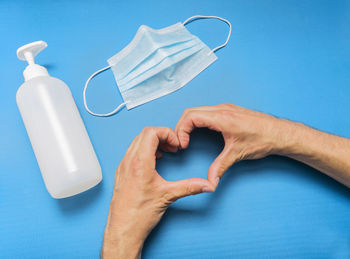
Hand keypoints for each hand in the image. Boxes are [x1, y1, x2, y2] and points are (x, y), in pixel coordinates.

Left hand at [102, 127, 213, 258]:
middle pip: (144, 133)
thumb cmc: (140, 215)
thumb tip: (207, 185)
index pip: (151, 132)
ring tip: (165, 153)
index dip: (167, 133)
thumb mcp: (168, 197)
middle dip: (162, 136)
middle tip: (173, 147)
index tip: (176, 145)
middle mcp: (128, 161)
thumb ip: (190, 187)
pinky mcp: (121, 173)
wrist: (123, 230)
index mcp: (140, 163)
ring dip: (152, 142)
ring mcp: (123, 167)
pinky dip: (144, 150)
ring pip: (136, 142)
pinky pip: (131, 152)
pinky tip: (153, 162)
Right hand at [175, 103, 292, 187]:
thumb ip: (220, 167)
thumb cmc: (263, 139)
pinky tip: (200, 133)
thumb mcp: (238, 154)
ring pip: (198, 110)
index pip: (191, 116)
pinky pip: (206, 112)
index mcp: (222, 117)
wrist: (280, 133)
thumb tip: (209, 182)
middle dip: (181, 126)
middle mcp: (222, 109)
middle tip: (181, 142)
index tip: (183, 144)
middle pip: (190, 112)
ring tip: (188, 138)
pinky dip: (197, 121)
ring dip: (189, 123)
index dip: (181, 130)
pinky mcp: (229, 111)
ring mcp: (225, 108)